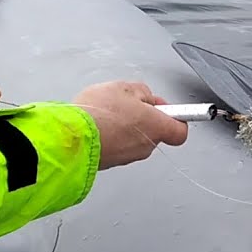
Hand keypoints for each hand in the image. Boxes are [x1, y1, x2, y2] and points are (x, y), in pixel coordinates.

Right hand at [72, 81, 188, 169]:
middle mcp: (146, 146)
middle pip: (155, 132)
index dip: (175, 118)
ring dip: (125, 127)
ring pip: (135, 139)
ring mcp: (128, 156)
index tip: (167, 109)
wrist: (71, 138)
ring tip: (107, 113)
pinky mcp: (112, 163)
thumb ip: (142, 92)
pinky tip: (98, 125)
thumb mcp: (124, 88)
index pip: (180, 130)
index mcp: (157, 127)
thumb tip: (146, 98)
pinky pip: (117, 146)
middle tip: (128, 105)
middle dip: (144, 117)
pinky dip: (111, 136)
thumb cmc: (98, 114)